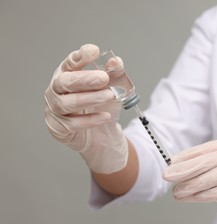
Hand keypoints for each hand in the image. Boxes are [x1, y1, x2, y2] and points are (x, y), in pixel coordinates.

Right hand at [44, 44, 127, 173]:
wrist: (101, 134)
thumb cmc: (101, 107)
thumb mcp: (111, 89)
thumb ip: (113, 75)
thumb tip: (117, 62)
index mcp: (67, 75)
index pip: (69, 63)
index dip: (80, 57)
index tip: (94, 51)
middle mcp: (56, 90)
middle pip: (64, 82)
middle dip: (84, 79)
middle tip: (104, 78)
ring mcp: (55, 109)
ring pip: (67, 103)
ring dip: (90, 98)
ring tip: (109, 96)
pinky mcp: (58, 128)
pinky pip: (73, 123)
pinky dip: (91, 119)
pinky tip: (106, 116)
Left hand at [163, 137, 216, 223]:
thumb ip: (212, 169)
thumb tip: (181, 170)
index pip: (209, 148)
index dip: (188, 156)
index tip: (172, 163)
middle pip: (208, 160)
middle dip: (184, 169)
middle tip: (167, 176)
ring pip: (211, 177)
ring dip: (190, 186)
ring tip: (176, 192)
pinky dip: (201, 195)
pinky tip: (189, 198)